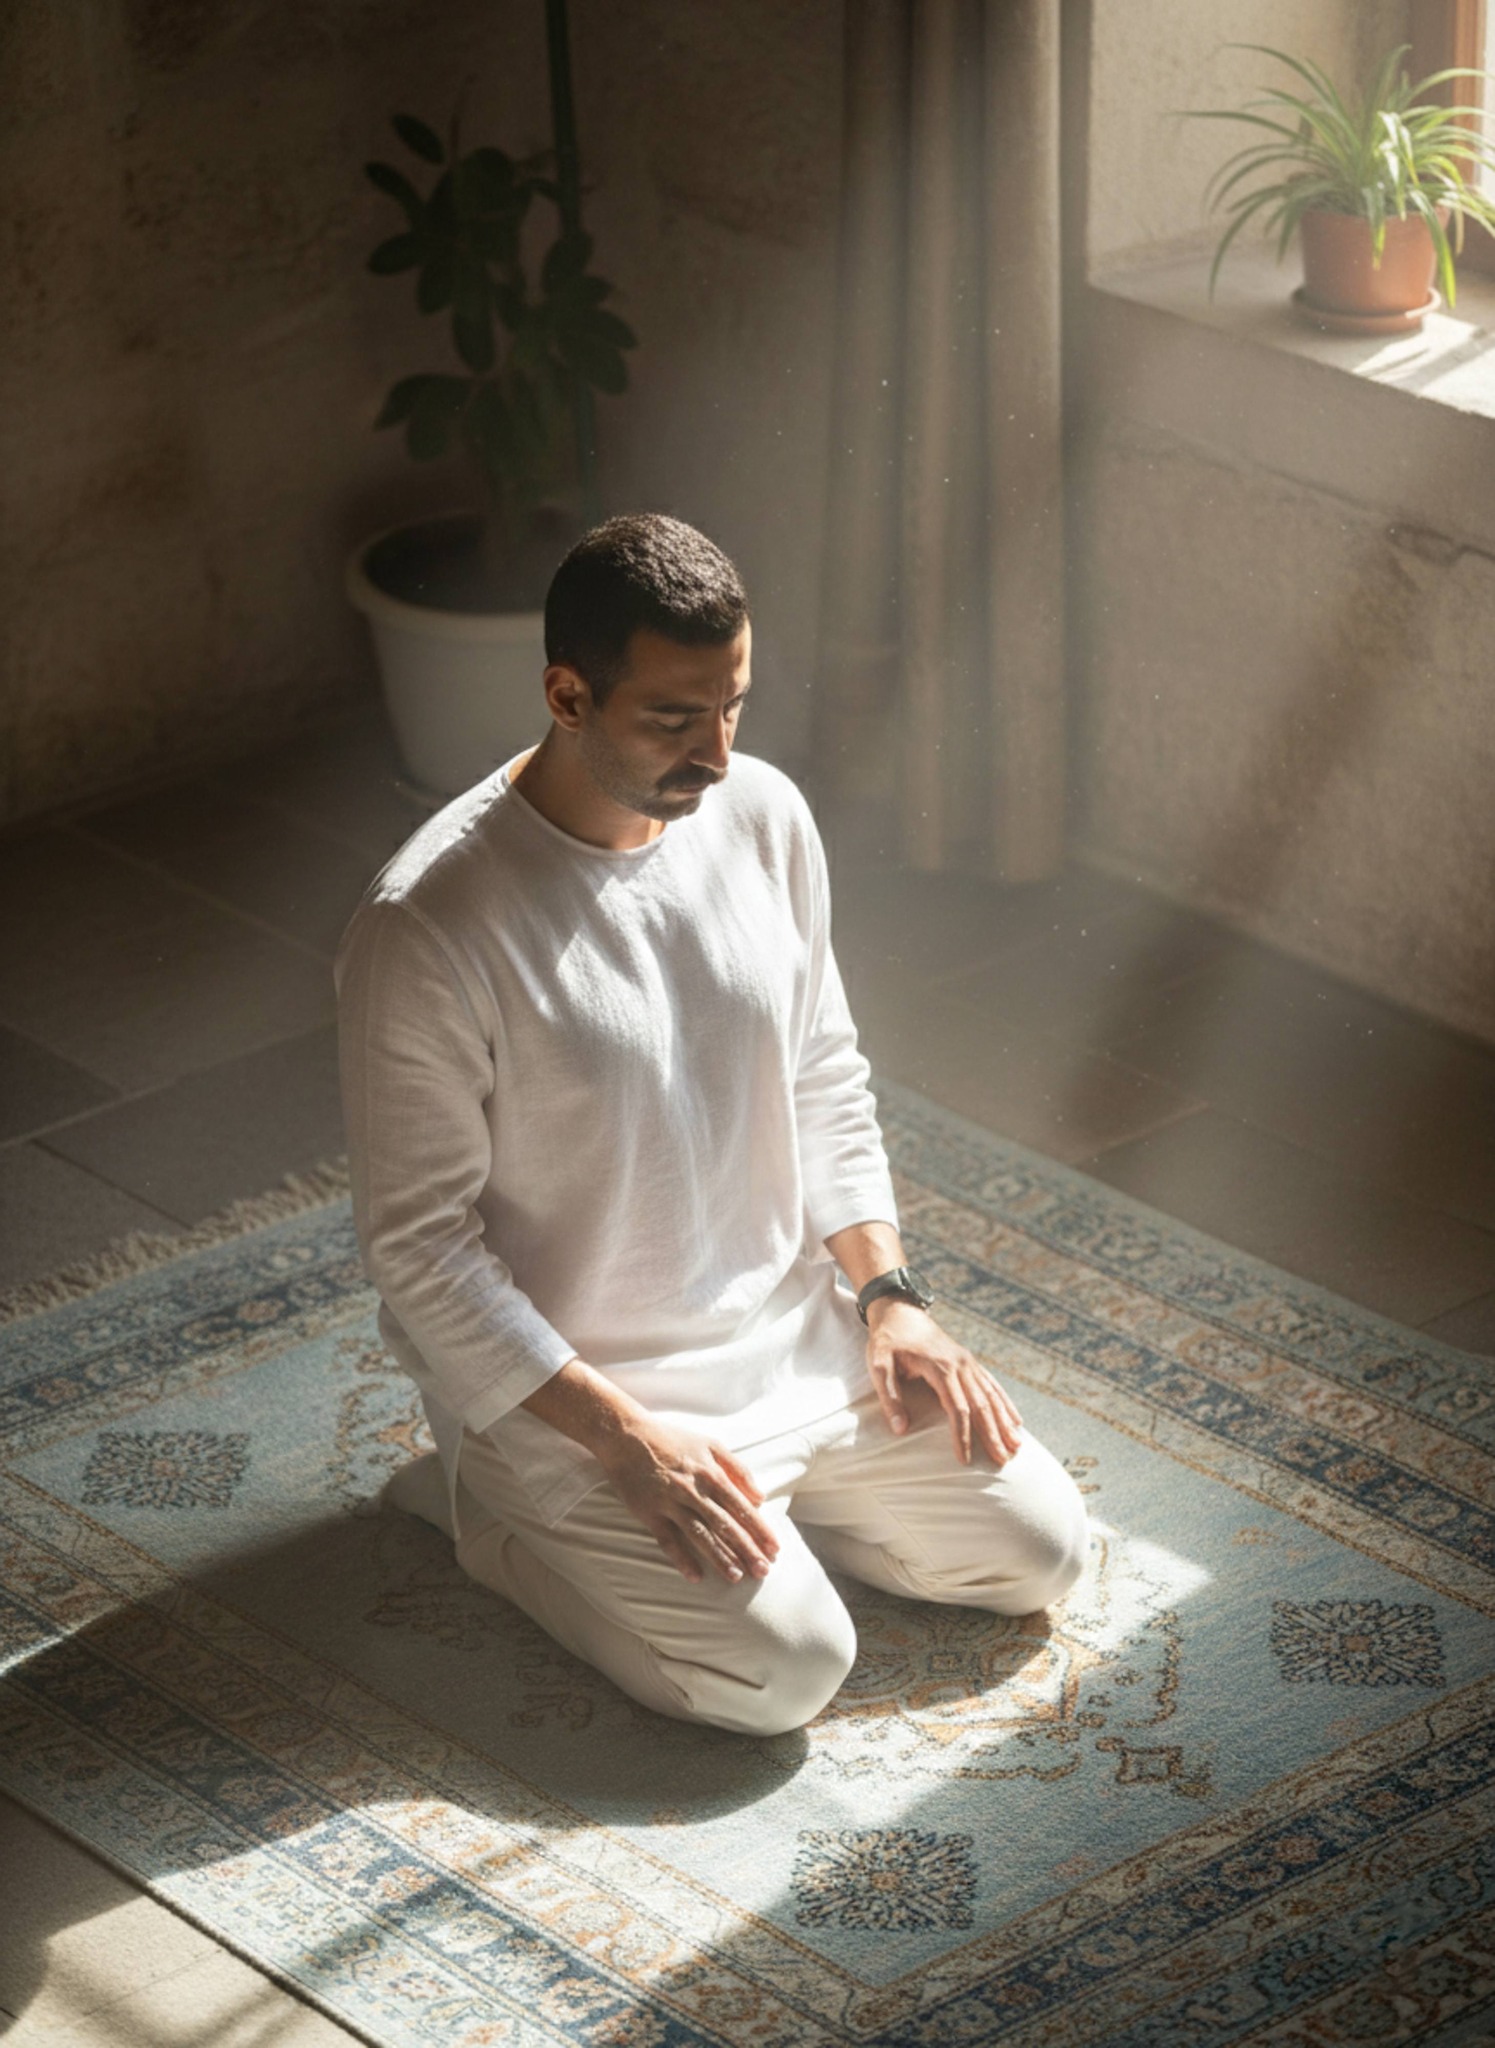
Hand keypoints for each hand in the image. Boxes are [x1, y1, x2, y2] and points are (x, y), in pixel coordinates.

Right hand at [592, 1417, 780, 1585]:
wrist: (626, 1435)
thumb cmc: (672, 1440)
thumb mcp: (710, 1445)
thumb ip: (738, 1469)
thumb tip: (760, 1497)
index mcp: (711, 1473)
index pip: (741, 1507)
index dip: (759, 1529)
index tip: (774, 1549)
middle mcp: (693, 1490)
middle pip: (725, 1524)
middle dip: (747, 1549)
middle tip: (763, 1571)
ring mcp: (670, 1502)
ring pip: (700, 1534)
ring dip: (719, 1557)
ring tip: (736, 1577)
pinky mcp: (649, 1513)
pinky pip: (667, 1540)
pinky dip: (681, 1559)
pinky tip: (696, 1577)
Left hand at [865, 1300, 1023, 1465]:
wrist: (899, 1310)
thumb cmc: (887, 1340)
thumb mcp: (878, 1365)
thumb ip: (889, 1397)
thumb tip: (900, 1430)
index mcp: (940, 1367)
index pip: (957, 1408)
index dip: (962, 1436)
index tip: (965, 1460)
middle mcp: (960, 1364)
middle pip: (981, 1405)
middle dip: (993, 1435)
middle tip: (1003, 1461)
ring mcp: (967, 1362)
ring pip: (991, 1396)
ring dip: (1005, 1422)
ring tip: (1017, 1447)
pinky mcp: (969, 1361)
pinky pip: (992, 1385)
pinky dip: (1005, 1404)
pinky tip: (1016, 1421)